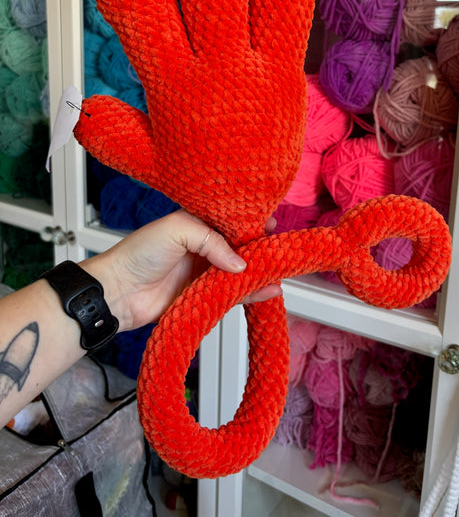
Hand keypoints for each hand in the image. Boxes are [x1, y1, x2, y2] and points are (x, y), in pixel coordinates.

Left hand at [80, 211, 280, 331]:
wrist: (117, 291)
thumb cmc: (138, 253)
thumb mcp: (177, 229)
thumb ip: (212, 240)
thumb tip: (240, 263)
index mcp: (197, 223)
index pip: (231, 221)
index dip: (252, 223)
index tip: (272, 225)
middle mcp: (204, 247)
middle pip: (240, 248)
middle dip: (261, 249)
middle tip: (280, 250)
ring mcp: (205, 272)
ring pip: (240, 272)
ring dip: (259, 273)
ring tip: (279, 272)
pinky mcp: (204, 297)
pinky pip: (233, 295)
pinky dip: (251, 294)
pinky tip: (267, 291)